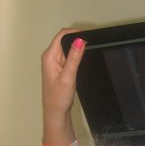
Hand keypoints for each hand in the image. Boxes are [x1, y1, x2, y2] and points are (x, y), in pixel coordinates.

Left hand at [41, 29, 84, 144]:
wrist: (55, 112)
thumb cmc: (59, 97)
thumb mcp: (68, 76)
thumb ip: (74, 57)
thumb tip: (80, 40)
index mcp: (50, 56)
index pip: (62, 35)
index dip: (75, 32)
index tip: (89, 35)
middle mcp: (50, 56)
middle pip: (65, 40)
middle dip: (78, 39)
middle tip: (93, 43)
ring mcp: (55, 62)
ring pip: (68, 48)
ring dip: (78, 48)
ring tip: (91, 50)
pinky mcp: (60, 68)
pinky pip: (69, 56)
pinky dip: (76, 55)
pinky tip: (84, 60)